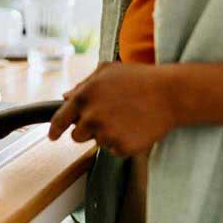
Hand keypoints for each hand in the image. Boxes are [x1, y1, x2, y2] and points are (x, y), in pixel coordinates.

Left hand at [48, 62, 178, 156]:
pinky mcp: (122, 147)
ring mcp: (106, 134)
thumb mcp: (107, 71)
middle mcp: (91, 117)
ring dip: (106, 135)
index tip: (52, 136)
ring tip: (125, 118)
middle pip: (77, 135)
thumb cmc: (139, 78)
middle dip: (87, 129)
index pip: (60, 119)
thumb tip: (66, 97)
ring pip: (97, 142)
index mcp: (84, 97)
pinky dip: (122, 142)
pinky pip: (114, 150)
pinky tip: (135, 127)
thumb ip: (83, 84)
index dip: (54, 129)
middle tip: (107, 118)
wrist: (170, 94)